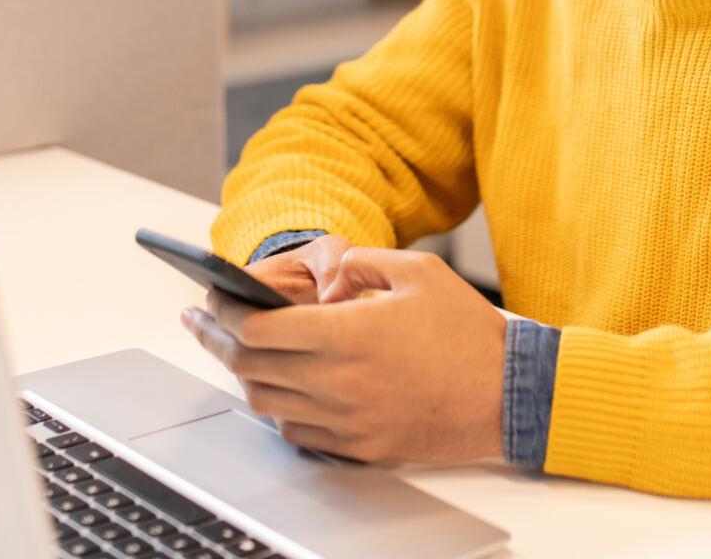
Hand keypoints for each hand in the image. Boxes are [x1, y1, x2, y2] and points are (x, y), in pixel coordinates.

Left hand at [182, 247, 506, 464]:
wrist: (509, 395)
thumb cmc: (467, 333)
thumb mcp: (418, 272)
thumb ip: (361, 264)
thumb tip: (324, 280)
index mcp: (350, 335)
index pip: (259, 329)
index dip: (224, 312)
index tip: (209, 298)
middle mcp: (340, 383)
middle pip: (250, 367)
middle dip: (215, 340)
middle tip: (201, 322)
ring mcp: (347, 421)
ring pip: (266, 403)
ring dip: (243, 375)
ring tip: (234, 351)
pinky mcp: (359, 447)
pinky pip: (297, 430)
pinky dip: (278, 407)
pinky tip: (280, 385)